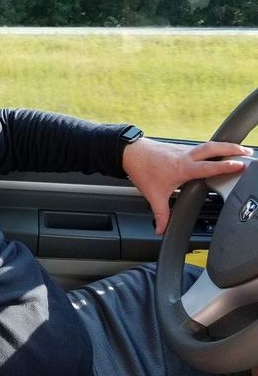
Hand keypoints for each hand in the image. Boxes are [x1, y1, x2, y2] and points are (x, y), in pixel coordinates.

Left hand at [122, 138, 253, 234]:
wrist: (129, 152)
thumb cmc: (141, 170)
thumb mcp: (152, 195)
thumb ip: (160, 215)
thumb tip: (161, 230)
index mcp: (183, 167)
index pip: (209, 167)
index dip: (226, 166)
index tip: (241, 165)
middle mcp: (185, 156)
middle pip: (213, 148)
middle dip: (232, 149)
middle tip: (248, 154)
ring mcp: (183, 150)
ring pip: (208, 146)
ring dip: (224, 147)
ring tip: (239, 151)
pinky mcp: (179, 148)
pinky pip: (199, 147)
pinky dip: (212, 149)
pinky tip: (216, 153)